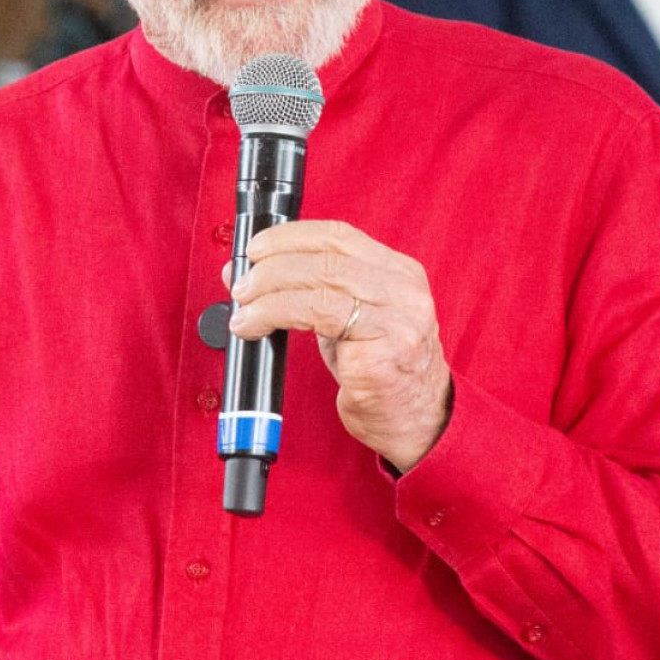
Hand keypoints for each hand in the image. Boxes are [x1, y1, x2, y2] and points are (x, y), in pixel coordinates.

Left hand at [227, 221, 451, 471]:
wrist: (417, 423)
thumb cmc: (381, 373)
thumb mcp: (351, 322)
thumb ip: (313, 293)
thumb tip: (253, 274)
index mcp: (400, 274)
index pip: (339, 236)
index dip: (290, 237)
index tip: (257, 248)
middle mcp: (404, 290)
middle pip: (326, 257)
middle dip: (272, 265)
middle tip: (242, 283)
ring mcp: (398, 319)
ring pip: (321, 281)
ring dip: (269, 291)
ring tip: (244, 307)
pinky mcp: (382, 352)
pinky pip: (318, 316)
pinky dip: (276, 314)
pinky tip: (257, 326)